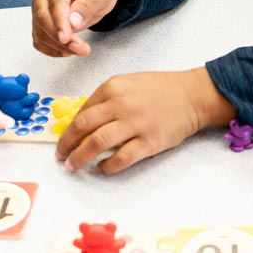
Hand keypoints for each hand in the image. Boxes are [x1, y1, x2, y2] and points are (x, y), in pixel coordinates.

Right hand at [31, 0, 118, 56]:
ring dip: (59, 46)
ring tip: (81, 49)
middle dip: (60, 38)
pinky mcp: (39, 22)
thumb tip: (73, 23)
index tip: (65, 38)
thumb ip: (87, 5)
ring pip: (40, 32)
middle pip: (42, 18)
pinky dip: (53, 49)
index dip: (60, 22)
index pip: (55, 2)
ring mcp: (38, 7)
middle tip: (81, 48)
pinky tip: (69, 50)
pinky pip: (39, 40)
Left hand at [55, 67, 235, 173]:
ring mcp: (135, 124)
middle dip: (67, 144)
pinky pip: (121, 158)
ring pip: (97, 143)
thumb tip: (84, 121)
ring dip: (80, 157)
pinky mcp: (148, 141)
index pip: (82, 111)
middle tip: (61, 156)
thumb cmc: (160, 89)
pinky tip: (102, 169)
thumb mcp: (128, 84)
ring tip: (73, 166)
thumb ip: (106, 99)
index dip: (69, 129)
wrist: (191, 95)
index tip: (64, 141)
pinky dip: (107, 166)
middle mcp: (120, 104)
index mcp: (112, 87)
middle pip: (83, 127)